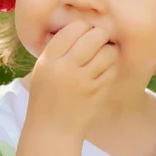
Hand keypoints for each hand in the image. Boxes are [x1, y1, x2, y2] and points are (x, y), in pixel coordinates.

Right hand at [25, 20, 118, 138]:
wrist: (53, 129)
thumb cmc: (46, 95)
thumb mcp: (43, 69)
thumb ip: (58, 49)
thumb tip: (81, 26)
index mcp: (49, 60)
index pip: (72, 30)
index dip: (82, 27)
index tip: (84, 31)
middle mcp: (66, 68)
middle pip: (93, 36)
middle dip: (100, 34)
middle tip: (99, 39)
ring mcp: (84, 81)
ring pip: (107, 51)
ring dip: (108, 50)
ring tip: (102, 54)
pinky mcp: (98, 92)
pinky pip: (112, 68)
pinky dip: (111, 65)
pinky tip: (104, 69)